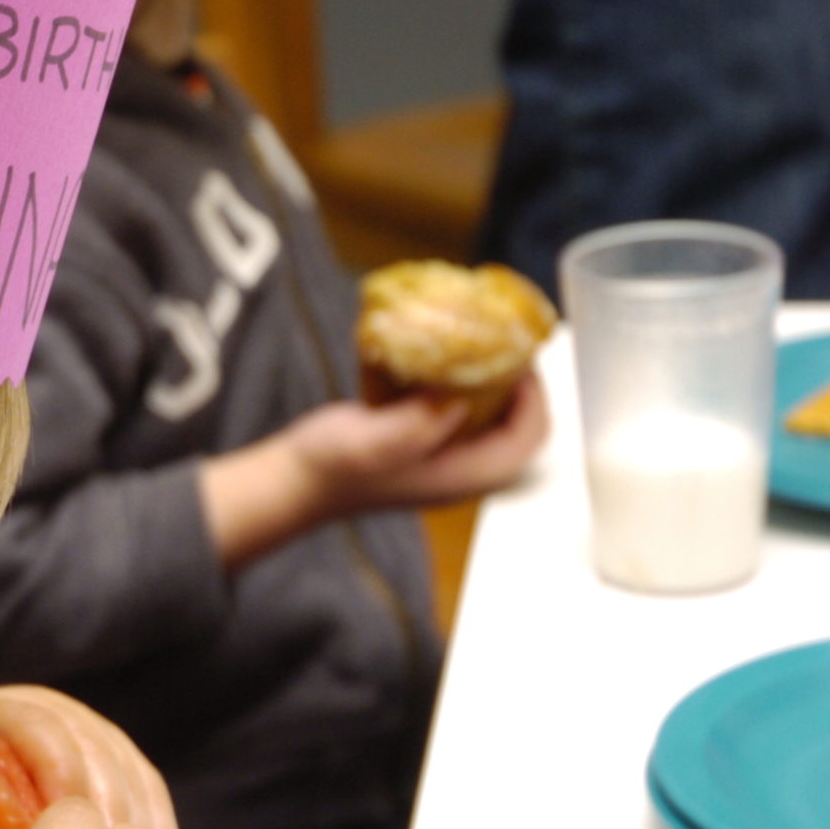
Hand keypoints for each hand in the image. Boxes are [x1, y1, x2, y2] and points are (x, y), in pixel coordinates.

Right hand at [291, 370, 547, 511]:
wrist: (295, 481)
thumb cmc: (331, 468)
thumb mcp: (375, 441)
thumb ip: (420, 422)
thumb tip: (460, 396)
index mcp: (465, 476)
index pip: (528, 436)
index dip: (535, 394)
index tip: (520, 356)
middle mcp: (464, 471)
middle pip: (519, 428)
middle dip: (522, 387)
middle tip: (506, 347)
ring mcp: (446, 460)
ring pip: (496, 421)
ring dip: (497, 386)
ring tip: (484, 348)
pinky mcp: (427, 446)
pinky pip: (466, 416)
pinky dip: (469, 390)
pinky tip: (448, 365)